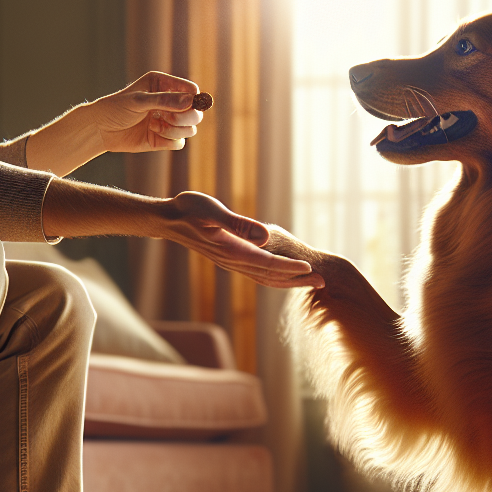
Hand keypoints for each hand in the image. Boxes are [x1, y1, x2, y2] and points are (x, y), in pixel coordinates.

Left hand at [90, 71, 203, 153]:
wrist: (101, 130)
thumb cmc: (116, 108)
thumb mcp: (139, 101)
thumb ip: (165, 100)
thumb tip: (191, 101)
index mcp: (163, 85)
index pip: (190, 90)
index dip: (194, 99)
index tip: (189, 106)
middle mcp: (169, 103)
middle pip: (195, 112)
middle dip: (185, 117)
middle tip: (169, 118)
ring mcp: (168, 122)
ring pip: (189, 129)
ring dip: (175, 130)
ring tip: (155, 126)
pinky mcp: (165, 139)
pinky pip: (179, 143)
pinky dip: (169, 140)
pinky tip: (153, 133)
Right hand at [160, 193, 325, 288]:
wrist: (168, 220)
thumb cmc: (187, 210)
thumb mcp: (211, 211)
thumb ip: (238, 225)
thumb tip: (265, 237)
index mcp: (233, 251)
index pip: (267, 263)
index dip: (290, 267)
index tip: (311, 269)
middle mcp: (234, 261)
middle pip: (271, 275)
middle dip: (297, 279)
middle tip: (323, 282)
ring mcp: (232, 263)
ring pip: (266, 277)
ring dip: (289, 280)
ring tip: (311, 282)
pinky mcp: (231, 259)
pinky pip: (258, 273)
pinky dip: (275, 277)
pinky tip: (285, 275)